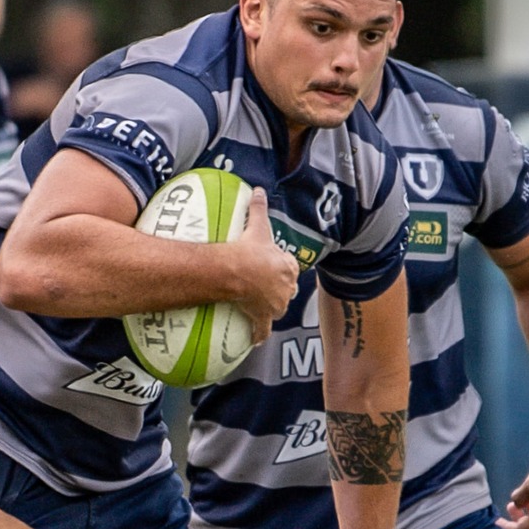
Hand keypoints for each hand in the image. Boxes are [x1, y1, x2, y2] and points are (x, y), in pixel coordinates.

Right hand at [226, 186, 299, 343]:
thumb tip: (258, 190)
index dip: (282, 267)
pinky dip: (259, 334)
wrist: (238, 271)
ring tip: (260, 306)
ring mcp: (275, 304)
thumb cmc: (250, 249)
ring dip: (271, 307)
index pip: (290, 267)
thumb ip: (259, 207)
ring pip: (278, 308)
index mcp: (287, 267)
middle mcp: (286, 288)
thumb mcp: (258, 226)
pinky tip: (256, 339)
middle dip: (279, 288)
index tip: (273, 266)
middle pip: (286, 289)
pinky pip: (263, 329)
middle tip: (265, 285)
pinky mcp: (262, 317)